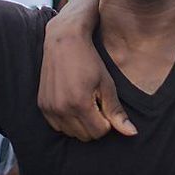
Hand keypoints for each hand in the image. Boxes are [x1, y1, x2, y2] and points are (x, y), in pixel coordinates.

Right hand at [38, 19, 136, 140]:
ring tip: (83, 101)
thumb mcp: (107, 84)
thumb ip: (117, 112)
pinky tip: (71, 101)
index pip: (100, 132)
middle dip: (94, 124)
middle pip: (85, 136)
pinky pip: (57, 126)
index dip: (107, 121)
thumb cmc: (89, 59)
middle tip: (95, 102)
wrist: (64, 39)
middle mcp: (61, 108)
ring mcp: (49, 107)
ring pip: (71, 133)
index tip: (105, 104)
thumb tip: (132, 133)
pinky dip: (66, 119)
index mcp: (80, 103)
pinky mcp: (42, 105)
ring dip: (80, 123)